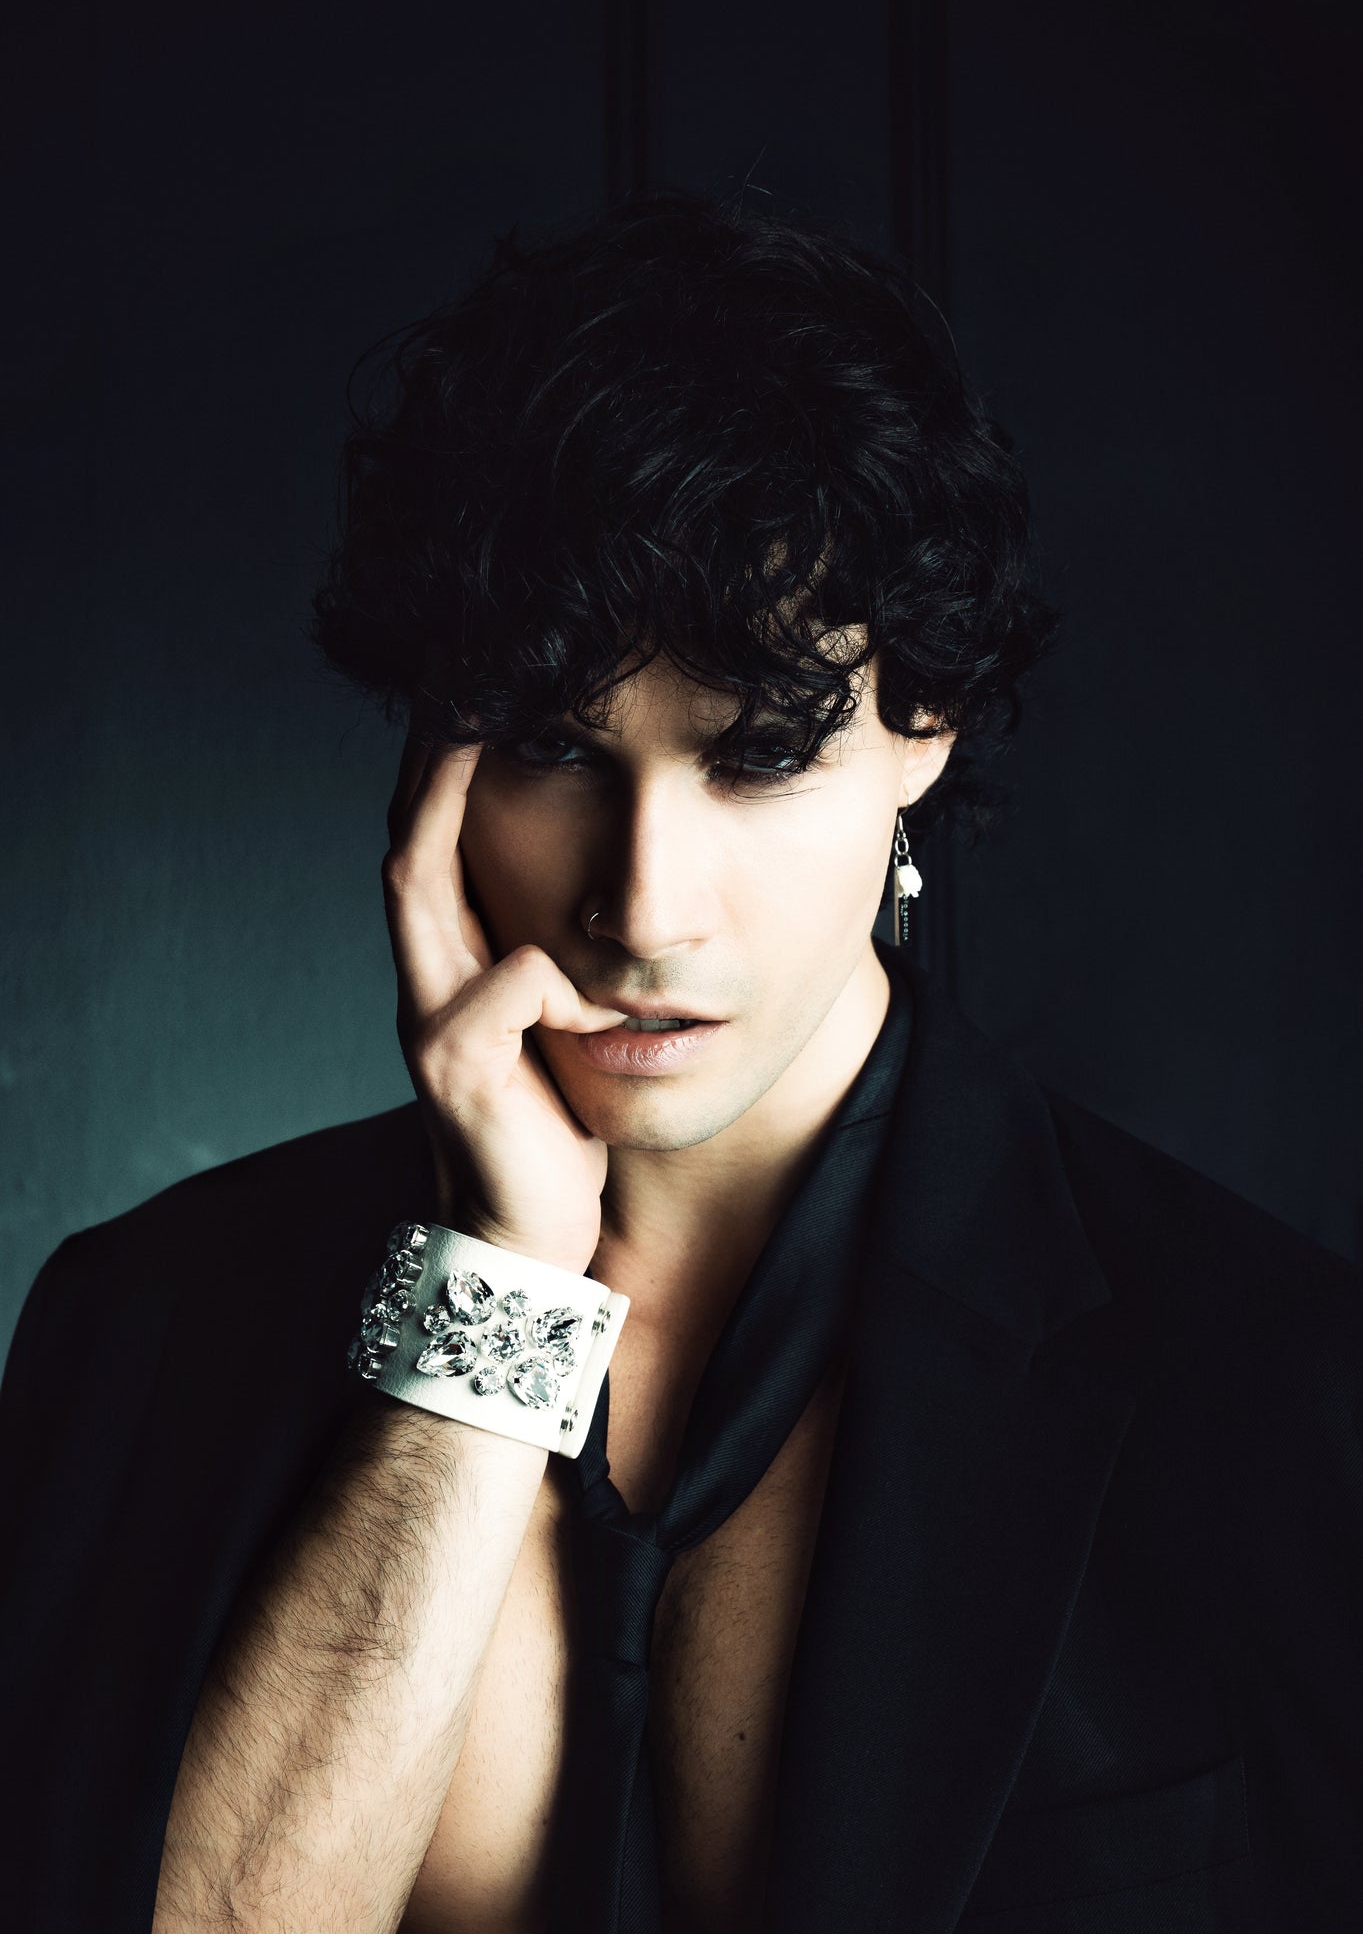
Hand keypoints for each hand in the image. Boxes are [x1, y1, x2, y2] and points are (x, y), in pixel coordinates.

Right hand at [382, 734, 625, 1270]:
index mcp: (450, 978)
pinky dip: (551, 970)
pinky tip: (586, 985)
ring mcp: (432, 1028)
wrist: (528, 1242)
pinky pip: (509, 986)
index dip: (439, 782)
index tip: (470, 704)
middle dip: (426, 770)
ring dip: (446, 813)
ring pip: (421, 894)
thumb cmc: (549, 1134)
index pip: (429, 857)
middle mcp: (424, 991)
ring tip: (474, 739)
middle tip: (456, 691)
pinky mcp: (463, 1072)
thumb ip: (553, 975)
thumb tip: (592, 914)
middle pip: (406, 853)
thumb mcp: (551, 1041)